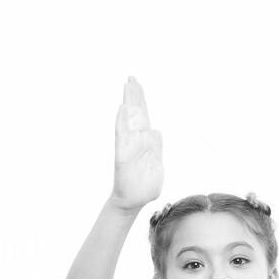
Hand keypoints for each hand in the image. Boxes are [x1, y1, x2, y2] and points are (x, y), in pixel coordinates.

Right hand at [110, 77, 163, 211]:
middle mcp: (136, 140)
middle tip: (131, 77)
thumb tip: (156, 130)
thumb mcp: (156, 164)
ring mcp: (129, 146)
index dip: (141, 100)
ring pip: (128, 119)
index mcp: (146, 142)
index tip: (137, 84)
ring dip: (128, 102)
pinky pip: (122, 135)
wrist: (134, 200)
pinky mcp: (122, 155)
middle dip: (134, 95)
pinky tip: (122, 109)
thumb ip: (156, 147)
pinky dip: (121, 122)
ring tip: (127, 85)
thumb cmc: (145, 184)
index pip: (143, 116)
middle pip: (135, 113)